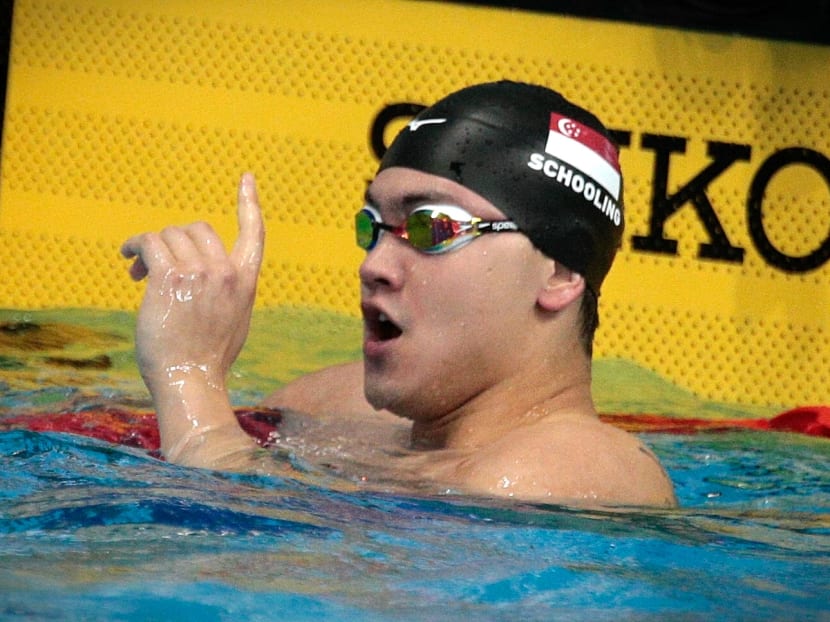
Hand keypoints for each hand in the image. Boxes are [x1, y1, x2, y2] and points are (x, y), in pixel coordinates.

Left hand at [120, 172, 264, 392]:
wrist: (191, 379)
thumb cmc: (209, 358)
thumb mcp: (235, 320)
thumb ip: (227, 290)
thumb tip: (206, 274)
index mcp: (245, 281)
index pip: (254, 233)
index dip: (249, 203)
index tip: (246, 178)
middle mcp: (224, 272)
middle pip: (198, 229)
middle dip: (176, 240)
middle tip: (157, 263)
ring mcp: (198, 274)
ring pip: (170, 235)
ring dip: (151, 247)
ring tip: (139, 270)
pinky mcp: (168, 280)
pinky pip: (149, 244)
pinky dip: (135, 246)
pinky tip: (128, 258)